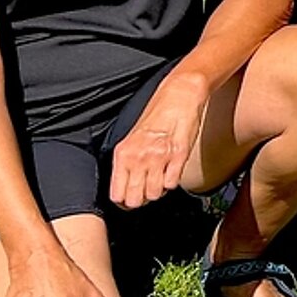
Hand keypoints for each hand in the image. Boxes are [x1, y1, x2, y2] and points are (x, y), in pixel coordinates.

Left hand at [107, 68, 208, 207]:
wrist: (178, 97)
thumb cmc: (156, 115)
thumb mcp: (131, 139)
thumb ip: (126, 163)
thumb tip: (125, 187)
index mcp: (123, 154)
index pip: (116, 194)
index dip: (124, 200)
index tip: (130, 197)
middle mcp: (139, 158)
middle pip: (135, 200)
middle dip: (141, 198)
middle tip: (146, 188)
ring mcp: (159, 158)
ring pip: (154, 194)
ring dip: (158, 189)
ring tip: (160, 176)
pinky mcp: (179, 156)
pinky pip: (172, 184)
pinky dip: (172, 181)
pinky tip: (171, 169)